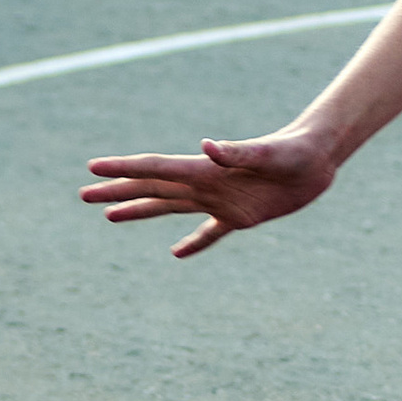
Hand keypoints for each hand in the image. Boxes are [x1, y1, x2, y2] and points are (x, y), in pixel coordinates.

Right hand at [79, 126, 338, 256]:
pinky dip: (193, 243)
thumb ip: (237, 151)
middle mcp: (205, 184)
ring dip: (139, 211)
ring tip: (109, 217)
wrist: (318, 158)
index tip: (92, 168)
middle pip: (151, 189)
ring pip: (169, 208)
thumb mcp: (268, 153)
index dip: (122, 169)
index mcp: (205, 169)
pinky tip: (177, 254)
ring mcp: (219, 200)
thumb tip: (207, 146)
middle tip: (83, 194)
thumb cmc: (294, 151)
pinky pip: (209, 233)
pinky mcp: (240, 216)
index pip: (155, 169)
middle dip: (117, 191)